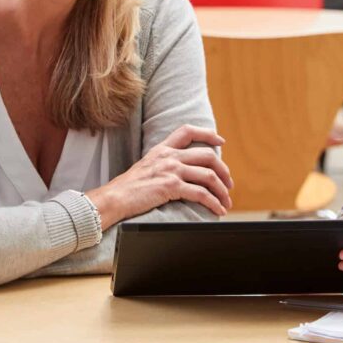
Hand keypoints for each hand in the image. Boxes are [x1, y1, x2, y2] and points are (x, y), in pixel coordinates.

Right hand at [87, 125, 233, 229]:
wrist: (114, 198)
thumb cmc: (128, 188)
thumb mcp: (146, 167)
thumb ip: (163, 164)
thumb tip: (182, 172)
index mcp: (162, 149)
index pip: (188, 131)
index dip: (208, 134)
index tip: (221, 142)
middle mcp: (169, 156)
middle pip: (207, 156)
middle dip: (223, 171)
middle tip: (228, 184)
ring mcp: (171, 170)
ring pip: (208, 175)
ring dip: (222, 190)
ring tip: (226, 202)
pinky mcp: (171, 186)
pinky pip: (201, 194)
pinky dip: (214, 203)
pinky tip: (218, 210)